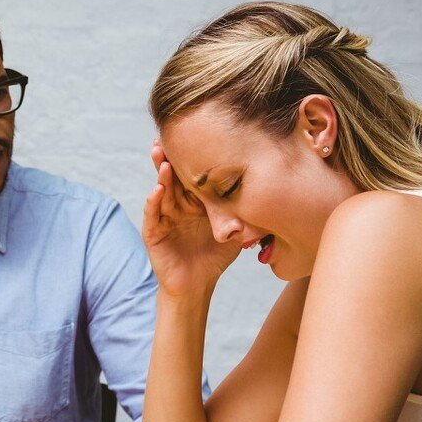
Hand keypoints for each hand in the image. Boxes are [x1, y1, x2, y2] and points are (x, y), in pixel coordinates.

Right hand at [142, 140, 240, 296]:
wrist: (197, 286)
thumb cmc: (214, 258)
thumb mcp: (234, 232)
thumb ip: (244, 214)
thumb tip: (269, 194)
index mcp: (194, 202)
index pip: (191, 175)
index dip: (189, 157)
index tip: (191, 136)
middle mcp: (177, 206)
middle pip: (172, 177)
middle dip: (168, 158)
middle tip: (165, 138)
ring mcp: (164, 218)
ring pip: (161, 192)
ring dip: (161, 176)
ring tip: (163, 160)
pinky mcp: (153, 233)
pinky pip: (153, 215)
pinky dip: (153, 202)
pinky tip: (156, 190)